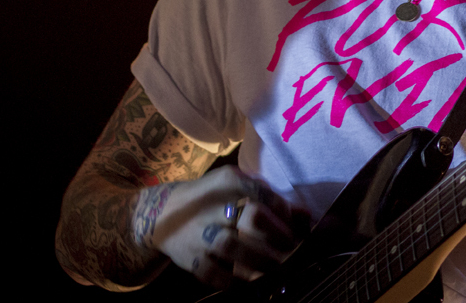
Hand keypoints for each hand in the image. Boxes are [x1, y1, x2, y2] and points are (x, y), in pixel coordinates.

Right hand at [137, 166, 308, 287]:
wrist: (159, 214)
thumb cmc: (210, 199)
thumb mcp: (235, 188)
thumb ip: (269, 199)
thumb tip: (306, 215)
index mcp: (226, 181)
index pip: (263, 192)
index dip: (283, 209)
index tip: (292, 222)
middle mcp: (212, 205)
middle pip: (252, 217)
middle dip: (278, 234)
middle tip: (290, 246)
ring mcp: (198, 232)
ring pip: (234, 247)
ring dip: (261, 260)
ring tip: (276, 267)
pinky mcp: (188, 258)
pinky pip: (213, 274)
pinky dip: (234, 282)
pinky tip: (249, 283)